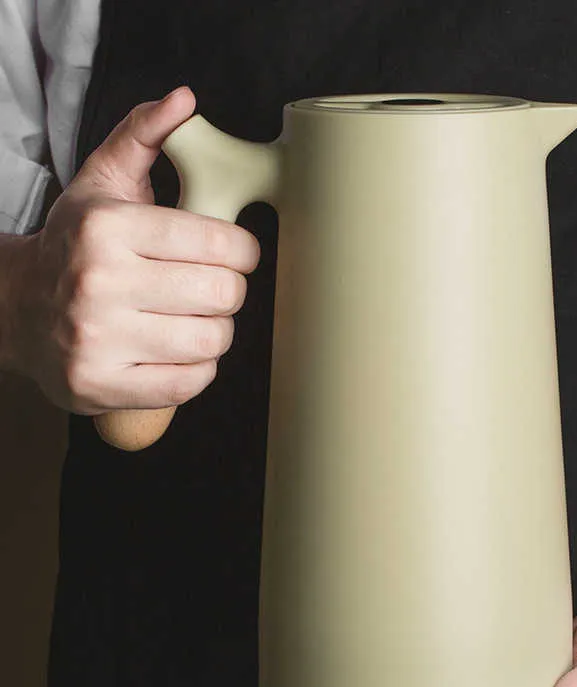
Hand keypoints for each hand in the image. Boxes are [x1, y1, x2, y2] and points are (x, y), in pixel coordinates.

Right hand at [5, 87, 259, 412]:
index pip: (219, 241)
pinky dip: (198, 368)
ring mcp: (96, 339)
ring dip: (216, 330)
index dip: (242, 250)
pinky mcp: (100, 384)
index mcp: (107, 227)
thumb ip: (144, 137)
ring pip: (213, 340)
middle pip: (224, 294)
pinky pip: (191, 382)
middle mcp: (97, 282)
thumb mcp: (102, 183)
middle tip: (212, 287)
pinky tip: (177, 350)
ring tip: (192, 318)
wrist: (17, 310)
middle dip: (229, 291)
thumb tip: (184, 101)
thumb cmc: (74, 246)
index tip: (234, 253)